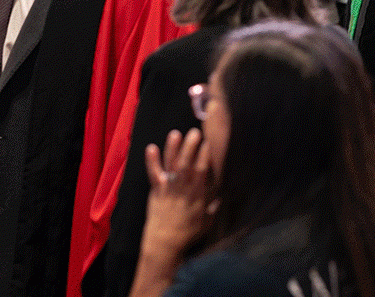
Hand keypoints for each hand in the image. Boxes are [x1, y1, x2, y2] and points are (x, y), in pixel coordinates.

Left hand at [137, 129, 215, 275]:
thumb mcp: (208, 220)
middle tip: (195, 132)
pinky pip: (153, 173)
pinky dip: (151, 161)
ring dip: (173, 149)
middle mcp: (183, 189)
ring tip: (176, 133)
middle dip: (190, 147)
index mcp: (197, 195)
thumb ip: (215, 205)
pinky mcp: (156, 190)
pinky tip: (151, 147)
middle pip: (186, 164)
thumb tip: (224, 194)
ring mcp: (168, 188)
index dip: (206, 156)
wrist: (164, 242)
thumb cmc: (189, 232)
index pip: (203, 171)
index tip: (210, 142)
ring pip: (171, 165)